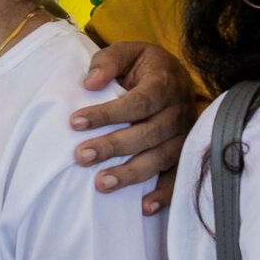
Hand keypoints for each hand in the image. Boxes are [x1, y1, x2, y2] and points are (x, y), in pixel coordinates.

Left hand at [71, 41, 197, 215]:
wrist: (174, 75)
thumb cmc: (143, 66)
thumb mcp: (127, 52)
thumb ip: (107, 62)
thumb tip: (89, 83)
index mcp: (163, 84)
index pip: (137, 102)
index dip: (107, 114)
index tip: (75, 122)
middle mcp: (178, 112)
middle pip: (147, 134)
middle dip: (112, 146)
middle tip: (81, 156)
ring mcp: (183, 136)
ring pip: (160, 158)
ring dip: (131, 173)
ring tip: (101, 184)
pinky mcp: (184, 154)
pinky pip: (178, 177)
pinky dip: (164, 194)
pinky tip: (144, 207)